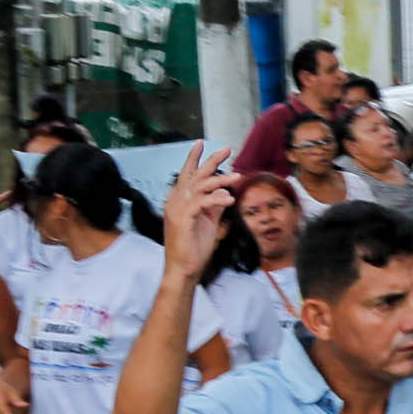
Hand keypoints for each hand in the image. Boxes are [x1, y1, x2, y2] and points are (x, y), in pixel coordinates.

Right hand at [159, 142, 230, 279]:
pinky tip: (229, 198)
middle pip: (195, 175)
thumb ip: (214, 205)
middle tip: (226, 149)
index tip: (202, 144)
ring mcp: (177, 210)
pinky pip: (201, 203)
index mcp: (179, 201)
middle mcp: (175, 202)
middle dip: (211, 160)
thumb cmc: (194, 248)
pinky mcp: (183, 220)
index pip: (187, 175)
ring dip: (220, 180)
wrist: (184, 269)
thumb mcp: (208, 222)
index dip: (194, 159)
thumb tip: (226, 192)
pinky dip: (216, 198)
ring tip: (237, 176)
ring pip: (199, 186)